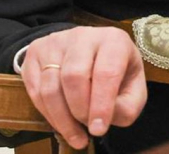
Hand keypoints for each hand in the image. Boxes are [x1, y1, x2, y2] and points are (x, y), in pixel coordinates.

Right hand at [22, 26, 146, 148]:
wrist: (92, 51)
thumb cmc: (116, 73)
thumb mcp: (133, 89)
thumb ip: (126, 107)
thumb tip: (101, 120)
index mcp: (113, 40)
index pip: (106, 72)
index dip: (101, 105)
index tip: (98, 130)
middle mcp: (83, 35)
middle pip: (74, 76)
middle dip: (79, 111)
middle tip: (88, 128)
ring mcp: (56, 41)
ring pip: (51, 86)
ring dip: (62, 118)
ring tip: (75, 134)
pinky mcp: (37, 52)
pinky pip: (35, 90)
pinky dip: (47, 113)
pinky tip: (61, 123)